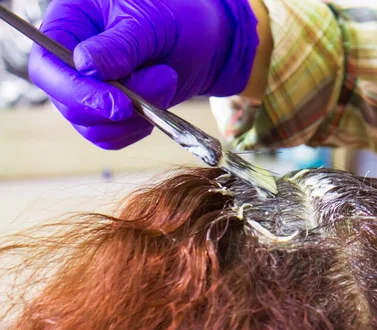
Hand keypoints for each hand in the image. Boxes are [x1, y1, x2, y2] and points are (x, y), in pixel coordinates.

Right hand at [29, 0, 258, 148]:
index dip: (75, 91)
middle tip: (164, 78)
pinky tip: (159, 101)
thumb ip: (119, 45)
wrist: (203, 41)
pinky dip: (138, 128)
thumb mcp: (149, 22)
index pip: (46, 66)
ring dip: (136, 115)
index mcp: (68, 24)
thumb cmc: (175, 18)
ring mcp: (86, 90)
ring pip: (92, 126)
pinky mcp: (106, 113)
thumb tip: (85, 65)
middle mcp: (69, 61)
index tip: (119, 104)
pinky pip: (110, 137)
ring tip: (167, 78)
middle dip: (119, 104)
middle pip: (67, 103)